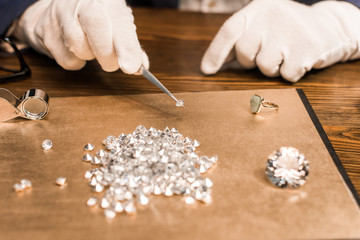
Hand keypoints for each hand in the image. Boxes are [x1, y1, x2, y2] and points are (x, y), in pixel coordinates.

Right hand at [13, 0, 148, 73]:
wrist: (65, 5)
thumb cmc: (98, 15)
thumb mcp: (118, 22)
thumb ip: (129, 44)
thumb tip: (138, 67)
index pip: (118, 21)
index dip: (126, 46)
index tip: (131, 67)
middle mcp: (78, 0)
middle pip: (97, 33)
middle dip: (108, 55)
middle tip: (113, 60)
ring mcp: (58, 13)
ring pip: (79, 49)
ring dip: (90, 55)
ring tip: (90, 44)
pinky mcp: (43, 29)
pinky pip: (65, 59)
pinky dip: (75, 60)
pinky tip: (76, 47)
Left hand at [201, 0, 359, 81]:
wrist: (329, 27)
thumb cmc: (287, 31)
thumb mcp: (262, 27)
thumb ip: (239, 42)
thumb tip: (210, 67)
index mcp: (258, 7)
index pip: (230, 30)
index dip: (216, 52)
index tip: (207, 71)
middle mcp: (272, 15)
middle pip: (245, 52)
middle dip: (251, 61)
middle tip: (268, 51)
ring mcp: (290, 30)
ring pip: (263, 66)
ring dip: (272, 68)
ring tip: (285, 53)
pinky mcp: (306, 47)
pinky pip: (285, 75)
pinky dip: (290, 73)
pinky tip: (299, 58)